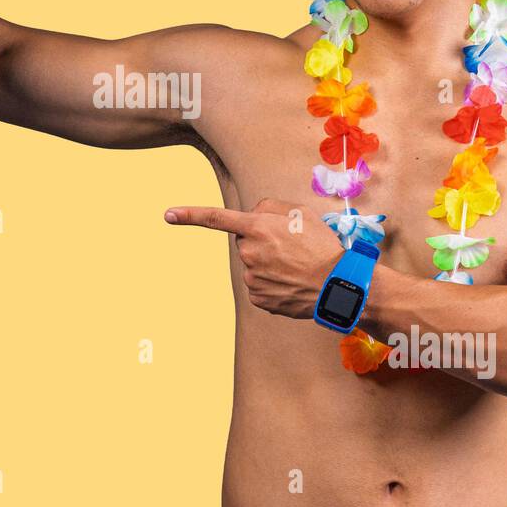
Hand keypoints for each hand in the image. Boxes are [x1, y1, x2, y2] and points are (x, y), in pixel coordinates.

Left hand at [164, 198, 342, 318]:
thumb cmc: (322, 245)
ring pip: (252, 264)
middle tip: (290, 246)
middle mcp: (249, 253)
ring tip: (295, 266)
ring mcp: (251, 278)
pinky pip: (259, 285)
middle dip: (260, 241)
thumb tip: (253, 215)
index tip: (168, 214)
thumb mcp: (302, 212)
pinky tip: (291, 282)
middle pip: (244, 242)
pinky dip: (272, 282)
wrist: (338, 285)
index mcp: (257, 227)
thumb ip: (271, 207)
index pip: (216, 218)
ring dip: (268, 263)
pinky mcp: (258, 298)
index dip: (190, 215)